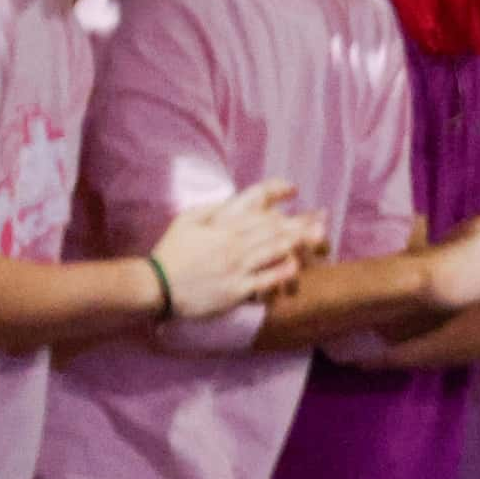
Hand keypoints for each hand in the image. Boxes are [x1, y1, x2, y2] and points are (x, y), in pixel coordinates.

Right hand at [153, 180, 321, 317]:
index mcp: (221, 226)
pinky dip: (282, 271)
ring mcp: (236, 267)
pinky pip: (265, 279)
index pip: (255, 206)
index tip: (293, 188)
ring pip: (273, 250)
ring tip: (320, 236)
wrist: (156, 287)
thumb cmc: (172, 254)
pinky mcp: (237, 290)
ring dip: (298, 242)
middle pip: (272, 228)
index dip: (276, 195)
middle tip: (323, 216)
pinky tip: (297, 265)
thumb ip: (213, 208)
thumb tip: (235, 199)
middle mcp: (232, 244)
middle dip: (300, 221)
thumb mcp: (187, 221)